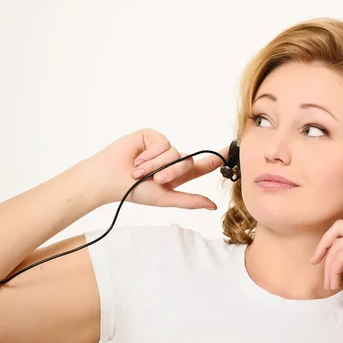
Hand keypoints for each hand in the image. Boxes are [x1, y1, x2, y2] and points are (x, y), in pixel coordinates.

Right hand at [89, 128, 228, 208]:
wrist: (109, 179)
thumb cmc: (134, 191)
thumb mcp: (166, 197)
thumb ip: (190, 200)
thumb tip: (213, 206)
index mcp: (178, 174)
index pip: (202, 166)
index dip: (217, 159)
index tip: (231, 151)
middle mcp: (172, 159)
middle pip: (188, 161)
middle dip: (172, 172)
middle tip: (155, 180)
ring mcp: (162, 147)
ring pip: (175, 152)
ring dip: (157, 165)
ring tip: (139, 172)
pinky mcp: (152, 136)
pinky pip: (162, 142)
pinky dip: (150, 154)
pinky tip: (137, 159)